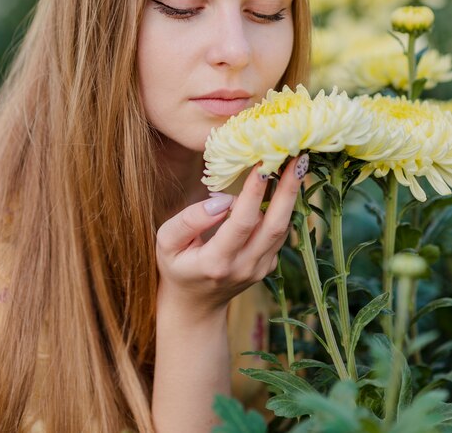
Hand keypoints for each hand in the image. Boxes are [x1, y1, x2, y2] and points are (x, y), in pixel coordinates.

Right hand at [156, 154, 308, 318]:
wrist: (195, 306)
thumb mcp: (167, 242)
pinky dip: (285, 207)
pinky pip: (280, 233)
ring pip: (283, 228)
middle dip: (289, 190)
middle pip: (274, 226)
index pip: (241, 223)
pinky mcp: (268, 265)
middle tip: (298, 158)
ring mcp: (260, 269)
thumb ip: (189, 220)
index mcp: (216, 262)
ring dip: (292, 196)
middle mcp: (244, 267)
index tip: (261, 164)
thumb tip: (222, 201)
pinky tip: (285, 184)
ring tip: (296, 164)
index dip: (253, 193)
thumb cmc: (177, 266)